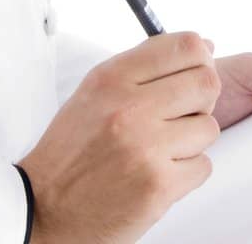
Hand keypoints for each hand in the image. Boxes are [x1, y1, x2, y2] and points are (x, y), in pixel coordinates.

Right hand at [18, 32, 220, 243]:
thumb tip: (206, 45)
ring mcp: (146, 147)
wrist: (43, 207)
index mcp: (112, 79)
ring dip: (191, 141)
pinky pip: (202, 166)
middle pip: (207, 83)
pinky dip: (186, 173)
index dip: (201, 58)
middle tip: (181, 115)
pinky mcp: (159, 185)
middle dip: (201, 100)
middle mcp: (130, 108)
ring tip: (160, 150)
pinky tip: (157, 174)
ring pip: (208, 128)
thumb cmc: (72, 150)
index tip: (195, 71)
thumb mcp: (96, 92)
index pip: (186, 46)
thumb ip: (146, 66)